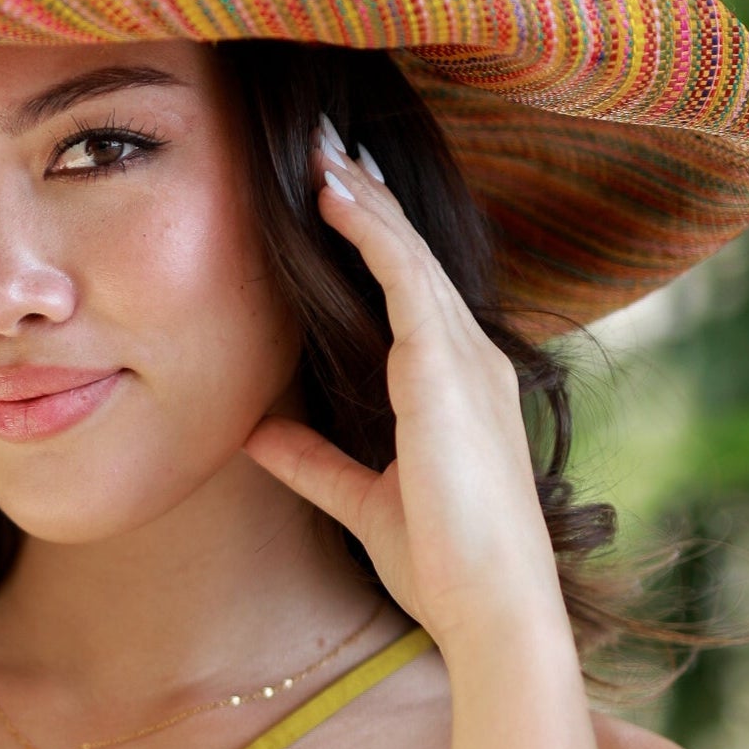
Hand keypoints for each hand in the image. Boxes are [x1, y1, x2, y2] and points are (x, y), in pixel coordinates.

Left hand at [243, 116, 565, 657]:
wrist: (491, 606)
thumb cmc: (443, 566)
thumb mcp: (361, 503)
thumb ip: (314, 462)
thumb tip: (257, 435)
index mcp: (457, 389)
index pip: (411, 292)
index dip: (374, 237)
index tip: (333, 194)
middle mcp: (471, 362)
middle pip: (412, 256)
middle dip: (368, 197)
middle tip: (326, 142)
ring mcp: (466, 361)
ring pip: (408, 254)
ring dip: (362, 198)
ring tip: (319, 149)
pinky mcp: (448, 371)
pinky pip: (406, 279)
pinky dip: (370, 232)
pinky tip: (334, 196)